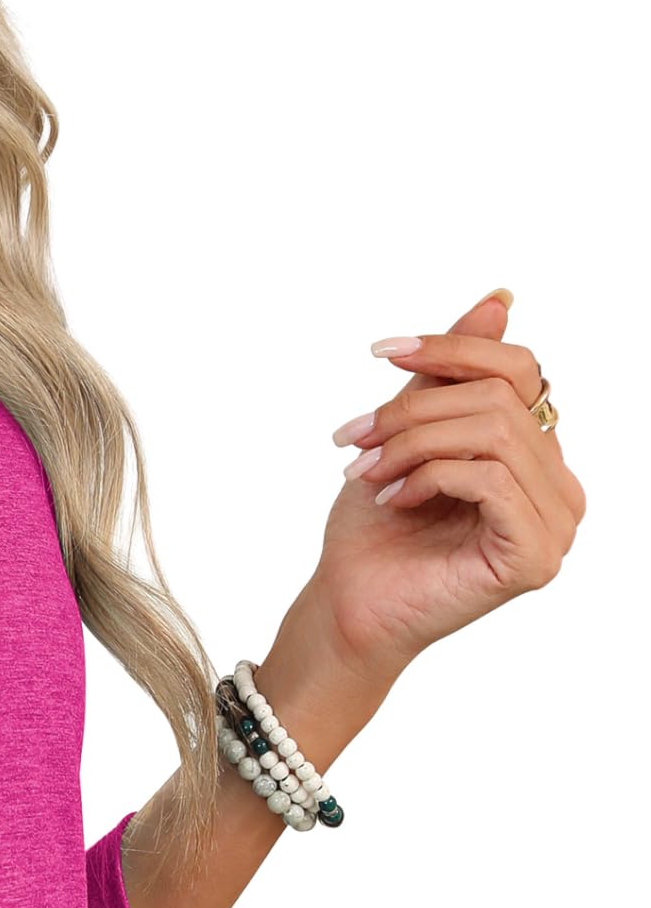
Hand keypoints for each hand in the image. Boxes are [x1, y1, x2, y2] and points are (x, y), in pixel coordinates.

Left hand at [314, 288, 584, 683]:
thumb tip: (499, 300)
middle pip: (502, 399)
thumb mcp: (408, 435)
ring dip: (415, 444)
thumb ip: (452, 376)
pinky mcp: (535, 556)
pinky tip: (394, 500)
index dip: (453, 349)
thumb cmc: (376, 530)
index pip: (518, 370)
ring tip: (365, 471)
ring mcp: (555, 524)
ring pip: (495, 433)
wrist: (350, 608)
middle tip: (355, 437)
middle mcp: (558, 485)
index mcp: (534, 454)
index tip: (384, 351)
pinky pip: (492, 479)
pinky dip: (432, 477)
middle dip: (415, 410)